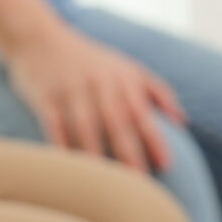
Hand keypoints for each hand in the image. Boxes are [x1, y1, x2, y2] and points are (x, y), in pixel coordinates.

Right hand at [6, 24, 183, 173]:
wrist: (40, 38)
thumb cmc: (91, 60)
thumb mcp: (127, 67)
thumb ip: (157, 91)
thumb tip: (182, 122)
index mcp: (122, 77)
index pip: (141, 111)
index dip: (154, 138)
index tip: (166, 165)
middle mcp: (98, 82)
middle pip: (116, 122)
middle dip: (129, 153)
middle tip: (139, 183)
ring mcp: (70, 89)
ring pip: (85, 126)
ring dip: (95, 155)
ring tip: (104, 183)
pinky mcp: (44, 97)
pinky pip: (54, 126)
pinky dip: (62, 147)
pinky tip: (70, 169)